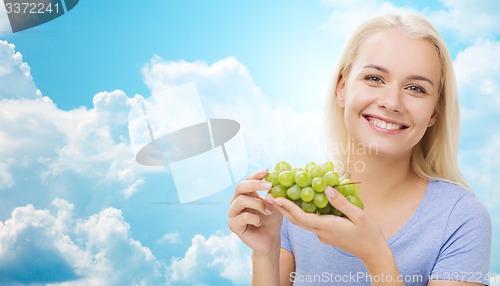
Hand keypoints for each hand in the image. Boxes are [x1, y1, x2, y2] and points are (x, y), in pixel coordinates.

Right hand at [228, 169, 282, 254]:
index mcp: (245, 194)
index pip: (247, 180)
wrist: (270, 240)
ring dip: (258, 204)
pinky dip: (255, 218)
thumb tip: (271, 186)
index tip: (267, 171)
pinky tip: (260, 222)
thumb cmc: (272, 221)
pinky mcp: (233, 225)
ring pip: (241, 200)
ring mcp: (233, 213)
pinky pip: (243, 216)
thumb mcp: (274, 204)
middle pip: (240, 186)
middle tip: (270, 186)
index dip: (256, 175)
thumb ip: (272, 194)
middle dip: (255, 184)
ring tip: (269, 211)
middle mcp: (236, 202)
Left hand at [268, 186, 386, 262]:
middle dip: (282, 208)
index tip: (276, 197)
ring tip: (279, 199)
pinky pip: (310, 223)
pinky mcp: (326, 235)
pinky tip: (300, 205)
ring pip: (302, 223)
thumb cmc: (369, 233)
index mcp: (326, 227)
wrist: (373, 253)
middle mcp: (321, 232)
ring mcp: (323, 235)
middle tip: (270, 196)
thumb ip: (341, 202)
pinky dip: (300, 214)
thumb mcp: (358, 215)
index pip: (301, 217)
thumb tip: (326, 189)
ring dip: (289, 212)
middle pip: (296, 220)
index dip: (287, 207)